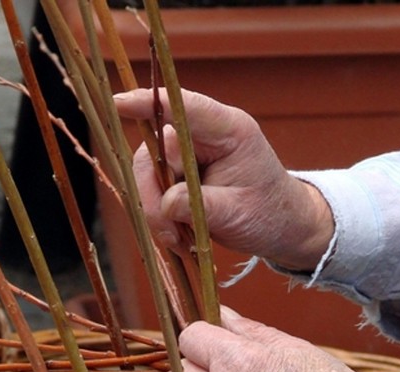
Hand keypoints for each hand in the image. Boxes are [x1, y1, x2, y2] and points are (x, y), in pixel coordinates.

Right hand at [114, 88, 333, 271]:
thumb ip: (200, 205)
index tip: (119, 104)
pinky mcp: (179, 176)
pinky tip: (180, 237)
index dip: (149, 102)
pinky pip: (153, 192)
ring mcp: (188, 156)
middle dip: (152, 196)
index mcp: (227, 130)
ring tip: (179, 242)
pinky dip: (160, 219)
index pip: (183, 107)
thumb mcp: (237, 213)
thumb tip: (165, 202)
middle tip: (169, 234)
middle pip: (153, 153)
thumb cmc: (268, 213)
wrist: (280, 227)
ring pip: (148, 176)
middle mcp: (203, 137)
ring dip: (156, 214)